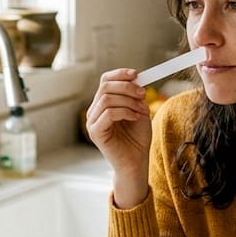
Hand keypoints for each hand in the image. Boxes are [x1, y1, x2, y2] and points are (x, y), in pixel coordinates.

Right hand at [86, 68, 151, 207]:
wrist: (136, 162)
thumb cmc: (137, 139)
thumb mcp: (140, 111)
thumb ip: (135, 97)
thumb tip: (136, 80)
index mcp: (103, 104)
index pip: (105, 80)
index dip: (120, 74)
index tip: (137, 74)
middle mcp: (94, 111)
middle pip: (105, 86)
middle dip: (127, 87)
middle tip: (143, 94)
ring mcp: (92, 122)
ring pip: (107, 99)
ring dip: (129, 101)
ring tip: (141, 110)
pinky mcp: (95, 132)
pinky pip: (109, 113)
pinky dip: (125, 112)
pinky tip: (135, 117)